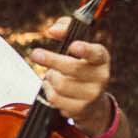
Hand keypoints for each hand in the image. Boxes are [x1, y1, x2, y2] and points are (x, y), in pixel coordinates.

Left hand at [31, 17, 112, 131]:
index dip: (85, 50)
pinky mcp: (81, 109)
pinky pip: (55, 99)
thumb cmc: (81, 66)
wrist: (92, 102)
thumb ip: (65, 28)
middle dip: (51, 60)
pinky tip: (52, 88)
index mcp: (101, 58)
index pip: (95, 53)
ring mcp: (92, 94)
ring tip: (52, 75)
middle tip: (36, 54)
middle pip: (72, 68)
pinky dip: (48, 92)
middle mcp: (101, 76)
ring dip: (50, 78)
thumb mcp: (77, 45)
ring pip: (61, 84)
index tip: (73, 46)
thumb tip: (53, 30)